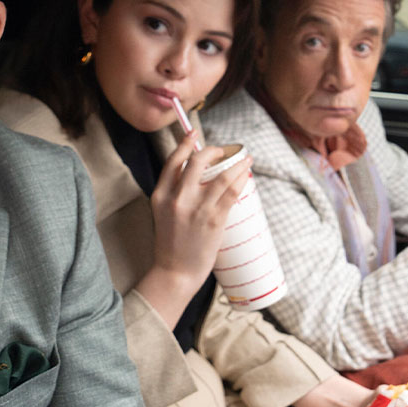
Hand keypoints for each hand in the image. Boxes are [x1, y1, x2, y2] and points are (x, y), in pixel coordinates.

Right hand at [133, 131, 249, 327]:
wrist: (175, 272)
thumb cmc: (171, 243)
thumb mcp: (163, 213)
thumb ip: (174, 193)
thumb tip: (194, 174)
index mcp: (160, 195)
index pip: (173, 161)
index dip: (186, 143)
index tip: (195, 134)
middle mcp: (177, 198)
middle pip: (198, 161)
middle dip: (214, 150)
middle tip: (224, 151)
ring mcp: (196, 209)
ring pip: (221, 175)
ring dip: (237, 163)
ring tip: (246, 159)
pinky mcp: (213, 220)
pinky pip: (231, 192)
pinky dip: (241, 179)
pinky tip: (247, 174)